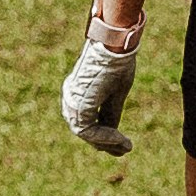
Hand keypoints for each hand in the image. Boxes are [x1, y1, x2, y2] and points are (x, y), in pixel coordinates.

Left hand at [56, 15, 140, 156]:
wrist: (115, 46)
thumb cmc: (117, 63)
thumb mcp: (116, 93)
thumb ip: (110, 113)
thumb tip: (114, 135)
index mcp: (78, 93)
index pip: (87, 122)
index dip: (105, 137)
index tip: (124, 145)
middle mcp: (71, 97)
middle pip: (84, 130)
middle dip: (104, 143)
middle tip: (124, 150)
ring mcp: (72, 100)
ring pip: (84, 133)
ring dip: (106, 142)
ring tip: (125, 146)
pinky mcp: (78, 103)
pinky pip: (88, 130)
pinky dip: (105, 137)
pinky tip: (121, 140)